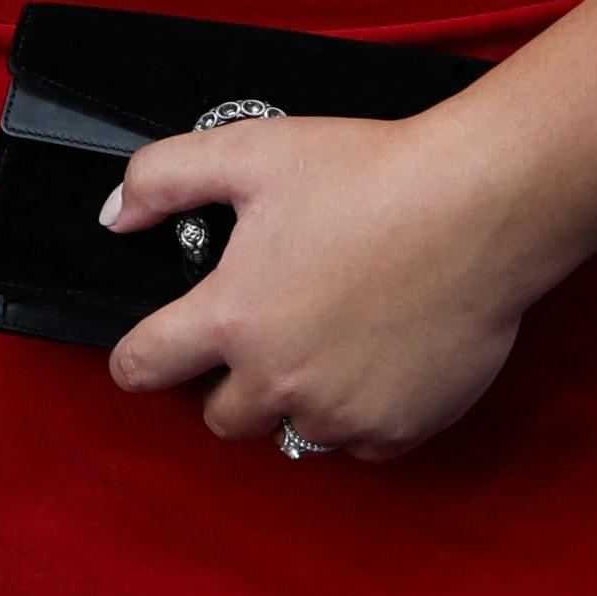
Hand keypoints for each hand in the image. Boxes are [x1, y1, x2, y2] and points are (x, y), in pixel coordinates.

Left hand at [103, 109, 527, 458]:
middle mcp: (279, 381)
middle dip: (229, 382)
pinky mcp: (399, 428)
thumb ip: (162, 178)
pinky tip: (378, 357)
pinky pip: (359, 444)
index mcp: (231, 319)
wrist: (482, 206)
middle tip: (266, 332)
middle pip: (220, 416)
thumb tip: (114, 216)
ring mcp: (341, 413)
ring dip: (299, 399)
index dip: (136, 358)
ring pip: (293, 431)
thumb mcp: (249, 151)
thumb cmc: (371, 174)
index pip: (143, 367)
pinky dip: (360, 413)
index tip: (149, 353)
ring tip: (331, 338)